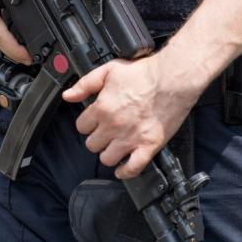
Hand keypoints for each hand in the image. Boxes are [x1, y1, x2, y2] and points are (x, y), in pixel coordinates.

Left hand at [61, 53, 204, 178]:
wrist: (173, 78)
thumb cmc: (145, 73)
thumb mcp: (109, 70)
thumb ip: (86, 84)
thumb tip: (68, 96)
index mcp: (102, 108)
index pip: (81, 127)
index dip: (88, 124)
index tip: (95, 121)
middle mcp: (113, 126)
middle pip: (92, 145)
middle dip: (97, 139)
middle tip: (106, 133)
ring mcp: (130, 138)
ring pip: (107, 159)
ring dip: (109, 154)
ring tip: (115, 147)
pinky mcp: (148, 146)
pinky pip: (132, 168)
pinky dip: (126, 171)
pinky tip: (123, 168)